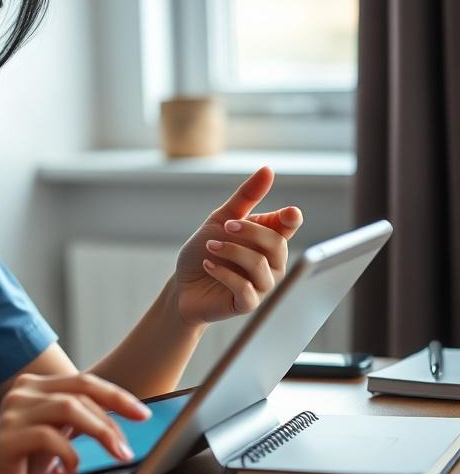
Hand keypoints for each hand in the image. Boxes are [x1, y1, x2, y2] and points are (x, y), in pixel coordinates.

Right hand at [0, 372, 150, 473]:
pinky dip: (69, 456)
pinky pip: (49, 438)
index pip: (84, 381)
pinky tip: (68, 473)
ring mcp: (13, 413)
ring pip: (68, 409)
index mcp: (37, 385)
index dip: (117, 396)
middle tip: (128, 447)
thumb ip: (81, 419)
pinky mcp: (7, 438)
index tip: (144, 414)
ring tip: (116, 455)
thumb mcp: (59, 432)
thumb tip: (127, 420)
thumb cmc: (28, 455)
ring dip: (99, 433)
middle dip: (111, 421)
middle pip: (79, 395)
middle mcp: (23, 392)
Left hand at [174, 166, 302, 326]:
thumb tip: (267, 169)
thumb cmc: (205, 250)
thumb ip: (246, 198)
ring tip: (210, 247)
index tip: (287, 213)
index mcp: (268, 240)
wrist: (182, 285)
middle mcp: (271, 263)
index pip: (289, 226)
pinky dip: (224, 273)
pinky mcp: (247, 304)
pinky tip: (208, 265)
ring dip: (231, 251)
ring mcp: (262, 285)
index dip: (291, 219)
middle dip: (249, 231)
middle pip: (276, 243)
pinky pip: (246, 288)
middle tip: (225, 226)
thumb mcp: (221, 220)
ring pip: (260, 265)